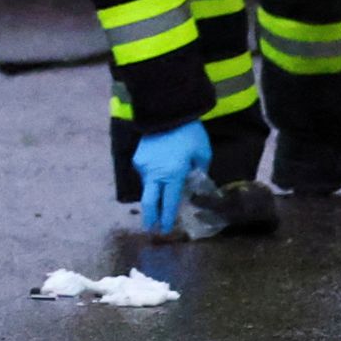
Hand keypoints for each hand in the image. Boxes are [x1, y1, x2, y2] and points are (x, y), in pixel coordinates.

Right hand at [132, 119, 211, 234]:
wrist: (167, 110)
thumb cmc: (189, 133)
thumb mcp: (202, 153)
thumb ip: (199, 171)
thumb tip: (195, 182)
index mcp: (172, 175)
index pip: (169, 203)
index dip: (167, 218)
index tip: (165, 229)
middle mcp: (154, 174)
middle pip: (150, 202)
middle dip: (150, 218)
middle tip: (151, 229)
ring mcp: (143, 166)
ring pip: (147, 187)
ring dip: (153, 195)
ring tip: (159, 199)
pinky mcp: (138, 157)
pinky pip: (145, 173)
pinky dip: (152, 178)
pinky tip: (159, 174)